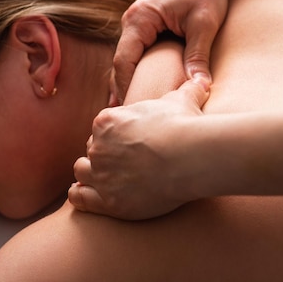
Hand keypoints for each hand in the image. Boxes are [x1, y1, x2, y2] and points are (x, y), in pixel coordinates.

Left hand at [69, 78, 208, 219]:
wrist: (190, 158)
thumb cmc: (184, 126)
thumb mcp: (184, 101)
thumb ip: (187, 90)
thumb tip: (202, 81)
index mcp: (108, 120)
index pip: (103, 128)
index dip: (116, 135)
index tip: (130, 142)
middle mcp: (98, 146)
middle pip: (94, 149)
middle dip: (106, 154)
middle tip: (125, 162)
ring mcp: (101, 174)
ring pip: (83, 171)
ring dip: (92, 174)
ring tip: (107, 179)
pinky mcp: (108, 201)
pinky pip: (80, 199)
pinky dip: (81, 196)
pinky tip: (89, 196)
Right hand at [112, 0, 225, 102]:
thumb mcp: (204, 23)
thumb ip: (199, 54)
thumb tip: (200, 86)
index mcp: (139, 20)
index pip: (123, 61)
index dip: (125, 89)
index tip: (130, 112)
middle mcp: (132, 21)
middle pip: (120, 63)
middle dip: (122, 91)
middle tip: (125, 120)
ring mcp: (138, 23)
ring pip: (127, 59)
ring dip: (128, 83)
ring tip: (131, 113)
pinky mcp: (148, 26)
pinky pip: (137, 53)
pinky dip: (137, 72)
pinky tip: (142, 91)